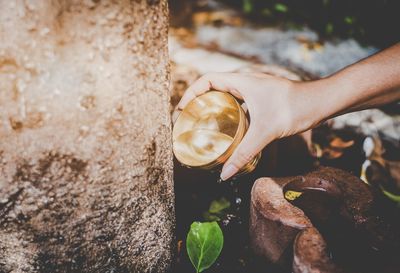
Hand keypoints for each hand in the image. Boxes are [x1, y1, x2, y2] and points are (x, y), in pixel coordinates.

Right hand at [177, 72, 322, 180]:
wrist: (321, 102)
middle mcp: (246, 83)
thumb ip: (243, 153)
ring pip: (227, 96)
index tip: (182, 110)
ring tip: (205, 125)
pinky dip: (231, 113)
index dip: (190, 93)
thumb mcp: (265, 132)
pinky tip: (231, 130)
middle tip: (190, 120)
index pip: (206, 80)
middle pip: (213, 87)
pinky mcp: (263, 99)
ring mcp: (254, 90)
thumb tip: (224, 175)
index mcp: (241, 81)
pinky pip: (239, 104)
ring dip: (215, 107)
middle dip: (199, 101)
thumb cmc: (295, 109)